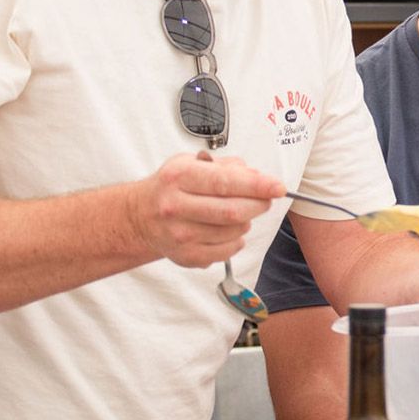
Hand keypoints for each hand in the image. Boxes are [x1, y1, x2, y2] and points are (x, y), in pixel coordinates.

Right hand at [131, 153, 283, 267]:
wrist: (140, 216)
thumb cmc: (171, 187)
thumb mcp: (191, 163)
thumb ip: (225, 166)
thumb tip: (255, 175)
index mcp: (179, 177)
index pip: (225, 182)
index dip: (257, 185)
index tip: (277, 187)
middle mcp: (176, 206)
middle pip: (232, 211)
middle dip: (258, 204)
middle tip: (265, 199)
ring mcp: (180, 234)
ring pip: (233, 231)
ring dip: (246, 221)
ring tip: (238, 213)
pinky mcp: (185, 256)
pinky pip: (226, 251)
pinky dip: (237, 240)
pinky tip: (229, 231)